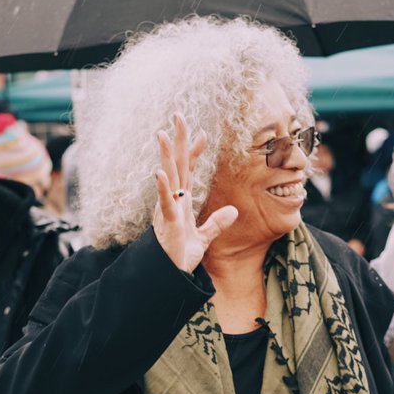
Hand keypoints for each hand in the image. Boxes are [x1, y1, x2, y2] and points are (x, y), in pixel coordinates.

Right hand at [153, 113, 237, 272]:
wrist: (171, 277)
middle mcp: (173, 201)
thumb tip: (233, 211)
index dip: (194, 151)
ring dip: (165, 156)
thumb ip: (218, 223)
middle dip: (177, 141)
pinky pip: (164, 203)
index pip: (188, 170)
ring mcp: (169, 210)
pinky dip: (162, 188)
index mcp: (181, 202)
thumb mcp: (204, 238)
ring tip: (161, 134)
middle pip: (176, 165)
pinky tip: (160, 172)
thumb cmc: (181, 257)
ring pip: (167, 177)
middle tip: (178, 116)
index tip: (202, 133)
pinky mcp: (168, 223)